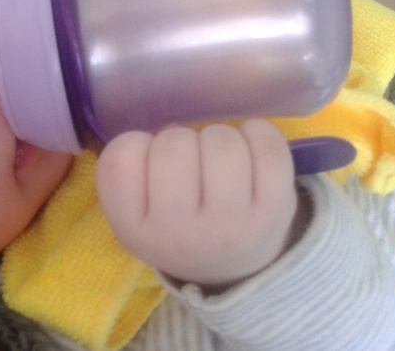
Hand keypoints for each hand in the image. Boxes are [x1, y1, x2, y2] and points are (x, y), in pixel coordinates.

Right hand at [96, 120, 298, 287]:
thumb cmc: (173, 221)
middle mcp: (179, 234)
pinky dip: (258, 133)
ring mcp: (229, 226)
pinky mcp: (273, 213)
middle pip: (173, 146)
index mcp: (134, 230)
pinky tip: (249, 146)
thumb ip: (136, 167)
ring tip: (218, 156)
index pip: (120, 160)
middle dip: (181, 138)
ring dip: (218, 136)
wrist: (226, 268)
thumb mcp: (136, 209)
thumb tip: (175, 126)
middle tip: (188, 158)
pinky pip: (268, 149)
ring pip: (222, 143)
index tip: (148, 160)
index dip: (136, 143)